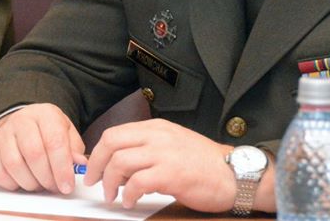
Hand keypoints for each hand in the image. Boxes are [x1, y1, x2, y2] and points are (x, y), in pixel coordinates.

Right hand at [0, 103, 85, 194]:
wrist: (24, 123)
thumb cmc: (49, 132)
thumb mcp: (67, 134)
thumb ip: (74, 150)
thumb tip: (79, 165)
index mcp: (45, 114)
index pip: (54, 141)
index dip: (62, 168)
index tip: (67, 186)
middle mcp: (22, 120)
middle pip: (33, 154)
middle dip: (47, 178)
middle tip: (54, 187)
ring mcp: (3, 133)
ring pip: (14, 164)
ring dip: (30, 183)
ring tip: (40, 184)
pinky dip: (12, 184)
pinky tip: (23, 181)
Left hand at [84, 118, 269, 212]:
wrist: (235, 173)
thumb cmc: (206, 164)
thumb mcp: (174, 146)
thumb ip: (148, 149)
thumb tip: (121, 165)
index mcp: (157, 128)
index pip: (115, 133)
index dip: (99, 152)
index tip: (94, 168)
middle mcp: (158, 136)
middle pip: (112, 142)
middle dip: (97, 164)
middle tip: (95, 182)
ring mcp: (165, 154)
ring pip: (120, 161)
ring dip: (110, 182)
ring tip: (113, 195)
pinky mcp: (171, 174)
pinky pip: (137, 182)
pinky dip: (128, 194)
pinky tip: (130, 201)